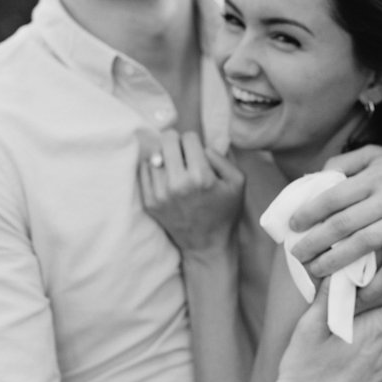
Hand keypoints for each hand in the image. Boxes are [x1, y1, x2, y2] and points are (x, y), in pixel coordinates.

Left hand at [141, 130, 244, 254]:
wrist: (206, 244)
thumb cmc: (224, 211)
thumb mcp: (237, 182)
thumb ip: (222, 157)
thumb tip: (202, 144)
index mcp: (200, 177)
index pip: (188, 137)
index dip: (194, 141)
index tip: (195, 151)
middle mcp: (177, 184)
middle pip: (167, 140)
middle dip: (176, 142)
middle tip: (182, 153)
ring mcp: (160, 194)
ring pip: (154, 154)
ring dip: (164, 156)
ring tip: (174, 167)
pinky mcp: (149, 202)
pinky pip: (143, 170)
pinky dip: (153, 168)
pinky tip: (164, 175)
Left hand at [286, 145, 381, 302]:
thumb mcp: (379, 154)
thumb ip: (346, 161)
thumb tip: (316, 177)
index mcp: (374, 176)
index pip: (333, 196)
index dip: (309, 212)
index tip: (292, 225)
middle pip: (343, 224)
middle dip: (315, 242)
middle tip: (296, 255)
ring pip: (363, 245)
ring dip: (335, 263)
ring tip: (315, 272)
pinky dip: (377, 284)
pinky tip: (359, 295)